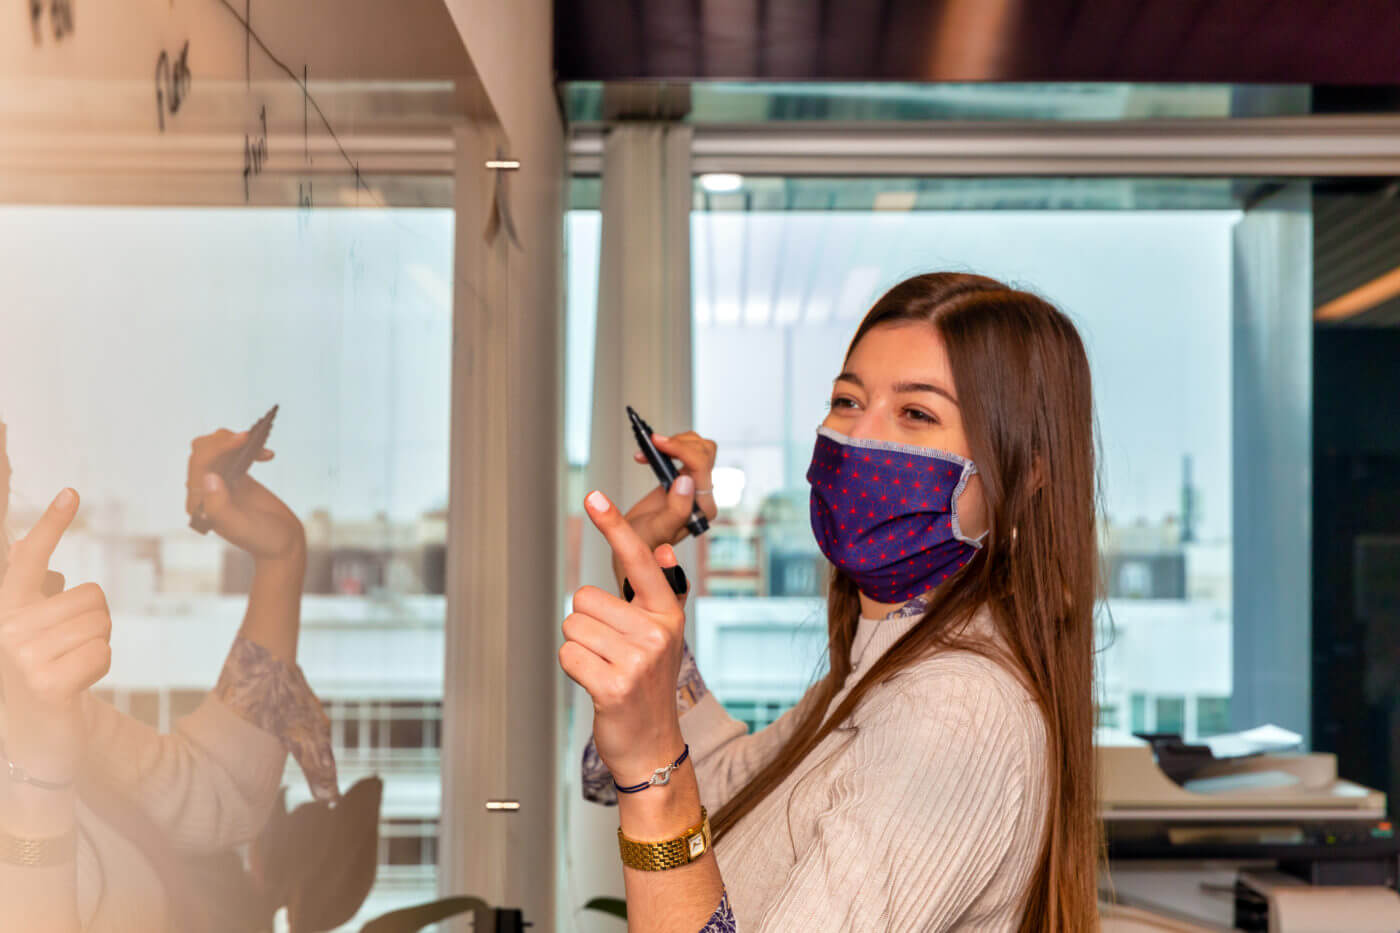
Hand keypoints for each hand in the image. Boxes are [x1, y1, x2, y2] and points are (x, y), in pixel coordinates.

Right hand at [0, 489, 111, 784]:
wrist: (26, 756)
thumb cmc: (36, 692)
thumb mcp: (32, 644)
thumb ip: (39, 607)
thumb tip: (60, 575)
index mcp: (2, 613)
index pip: (27, 558)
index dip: (51, 523)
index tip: (72, 491)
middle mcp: (4, 628)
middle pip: (91, 596)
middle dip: (94, 625)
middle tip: (67, 655)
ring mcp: (20, 655)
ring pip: (101, 624)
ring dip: (96, 647)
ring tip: (67, 671)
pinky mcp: (45, 682)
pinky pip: (103, 653)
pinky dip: (99, 670)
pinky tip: (73, 689)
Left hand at [185, 429, 303, 563]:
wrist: (283, 544)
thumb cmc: (263, 540)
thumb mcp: (240, 527)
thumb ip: (220, 506)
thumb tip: (209, 477)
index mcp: (199, 504)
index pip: (200, 465)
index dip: (219, 448)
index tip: (244, 439)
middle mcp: (204, 492)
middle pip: (203, 451)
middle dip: (224, 440)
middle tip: (249, 438)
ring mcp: (221, 483)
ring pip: (216, 447)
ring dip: (235, 440)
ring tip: (260, 447)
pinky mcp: (236, 477)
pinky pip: (233, 453)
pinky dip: (248, 447)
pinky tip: (266, 455)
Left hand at [562, 490, 688, 786]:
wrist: (653, 745)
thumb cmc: (649, 684)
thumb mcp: (662, 635)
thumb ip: (658, 592)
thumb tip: (664, 549)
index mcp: (668, 612)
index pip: (638, 559)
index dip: (614, 526)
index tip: (594, 496)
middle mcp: (656, 631)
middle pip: (584, 598)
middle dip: (587, 624)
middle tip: (610, 651)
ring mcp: (637, 660)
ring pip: (572, 627)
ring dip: (579, 648)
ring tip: (605, 668)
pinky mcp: (613, 686)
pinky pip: (567, 655)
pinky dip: (573, 669)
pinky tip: (596, 684)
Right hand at [615, 431, 718, 584]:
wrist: (635, 545)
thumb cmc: (646, 543)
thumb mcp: (658, 530)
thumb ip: (676, 509)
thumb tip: (687, 480)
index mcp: (703, 508)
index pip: (700, 466)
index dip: (680, 449)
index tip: (656, 442)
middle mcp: (703, 496)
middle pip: (705, 451)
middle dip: (680, 442)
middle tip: (653, 443)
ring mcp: (695, 487)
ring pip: (699, 447)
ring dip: (675, 441)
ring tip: (650, 448)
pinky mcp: (684, 480)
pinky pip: (685, 453)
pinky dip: (668, 447)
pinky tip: (646, 456)